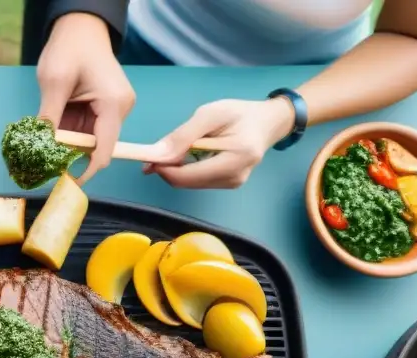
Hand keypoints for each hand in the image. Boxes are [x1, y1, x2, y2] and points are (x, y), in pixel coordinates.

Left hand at [37, 12, 134, 184]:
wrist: (80, 27)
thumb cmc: (69, 48)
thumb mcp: (54, 82)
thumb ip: (49, 118)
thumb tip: (40, 148)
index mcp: (114, 105)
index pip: (103, 151)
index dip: (84, 172)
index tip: (64, 183)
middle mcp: (120, 110)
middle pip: (97, 147)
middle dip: (71, 155)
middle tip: (44, 162)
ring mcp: (115, 109)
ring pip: (90, 140)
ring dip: (68, 143)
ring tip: (46, 141)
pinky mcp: (106, 108)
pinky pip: (88, 130)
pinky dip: (70, 133)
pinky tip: (55, 128)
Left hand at [146, 98, 295, 188]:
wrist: (267, 122)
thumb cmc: (240, 113)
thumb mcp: (211, 114)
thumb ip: (184, 135)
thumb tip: (158, 154)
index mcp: (235, 159)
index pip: (188, 176)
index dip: (164, 168)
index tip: (148, 156)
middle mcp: (234, 178)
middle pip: (187, 182)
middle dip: (167, 168)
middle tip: (156, 152)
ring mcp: (232, 184)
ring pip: (190, 183)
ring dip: (176, 169)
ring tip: (176, 149)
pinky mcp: (228, 184)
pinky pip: (198, 181)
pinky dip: (186, 170)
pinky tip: (188, 156)